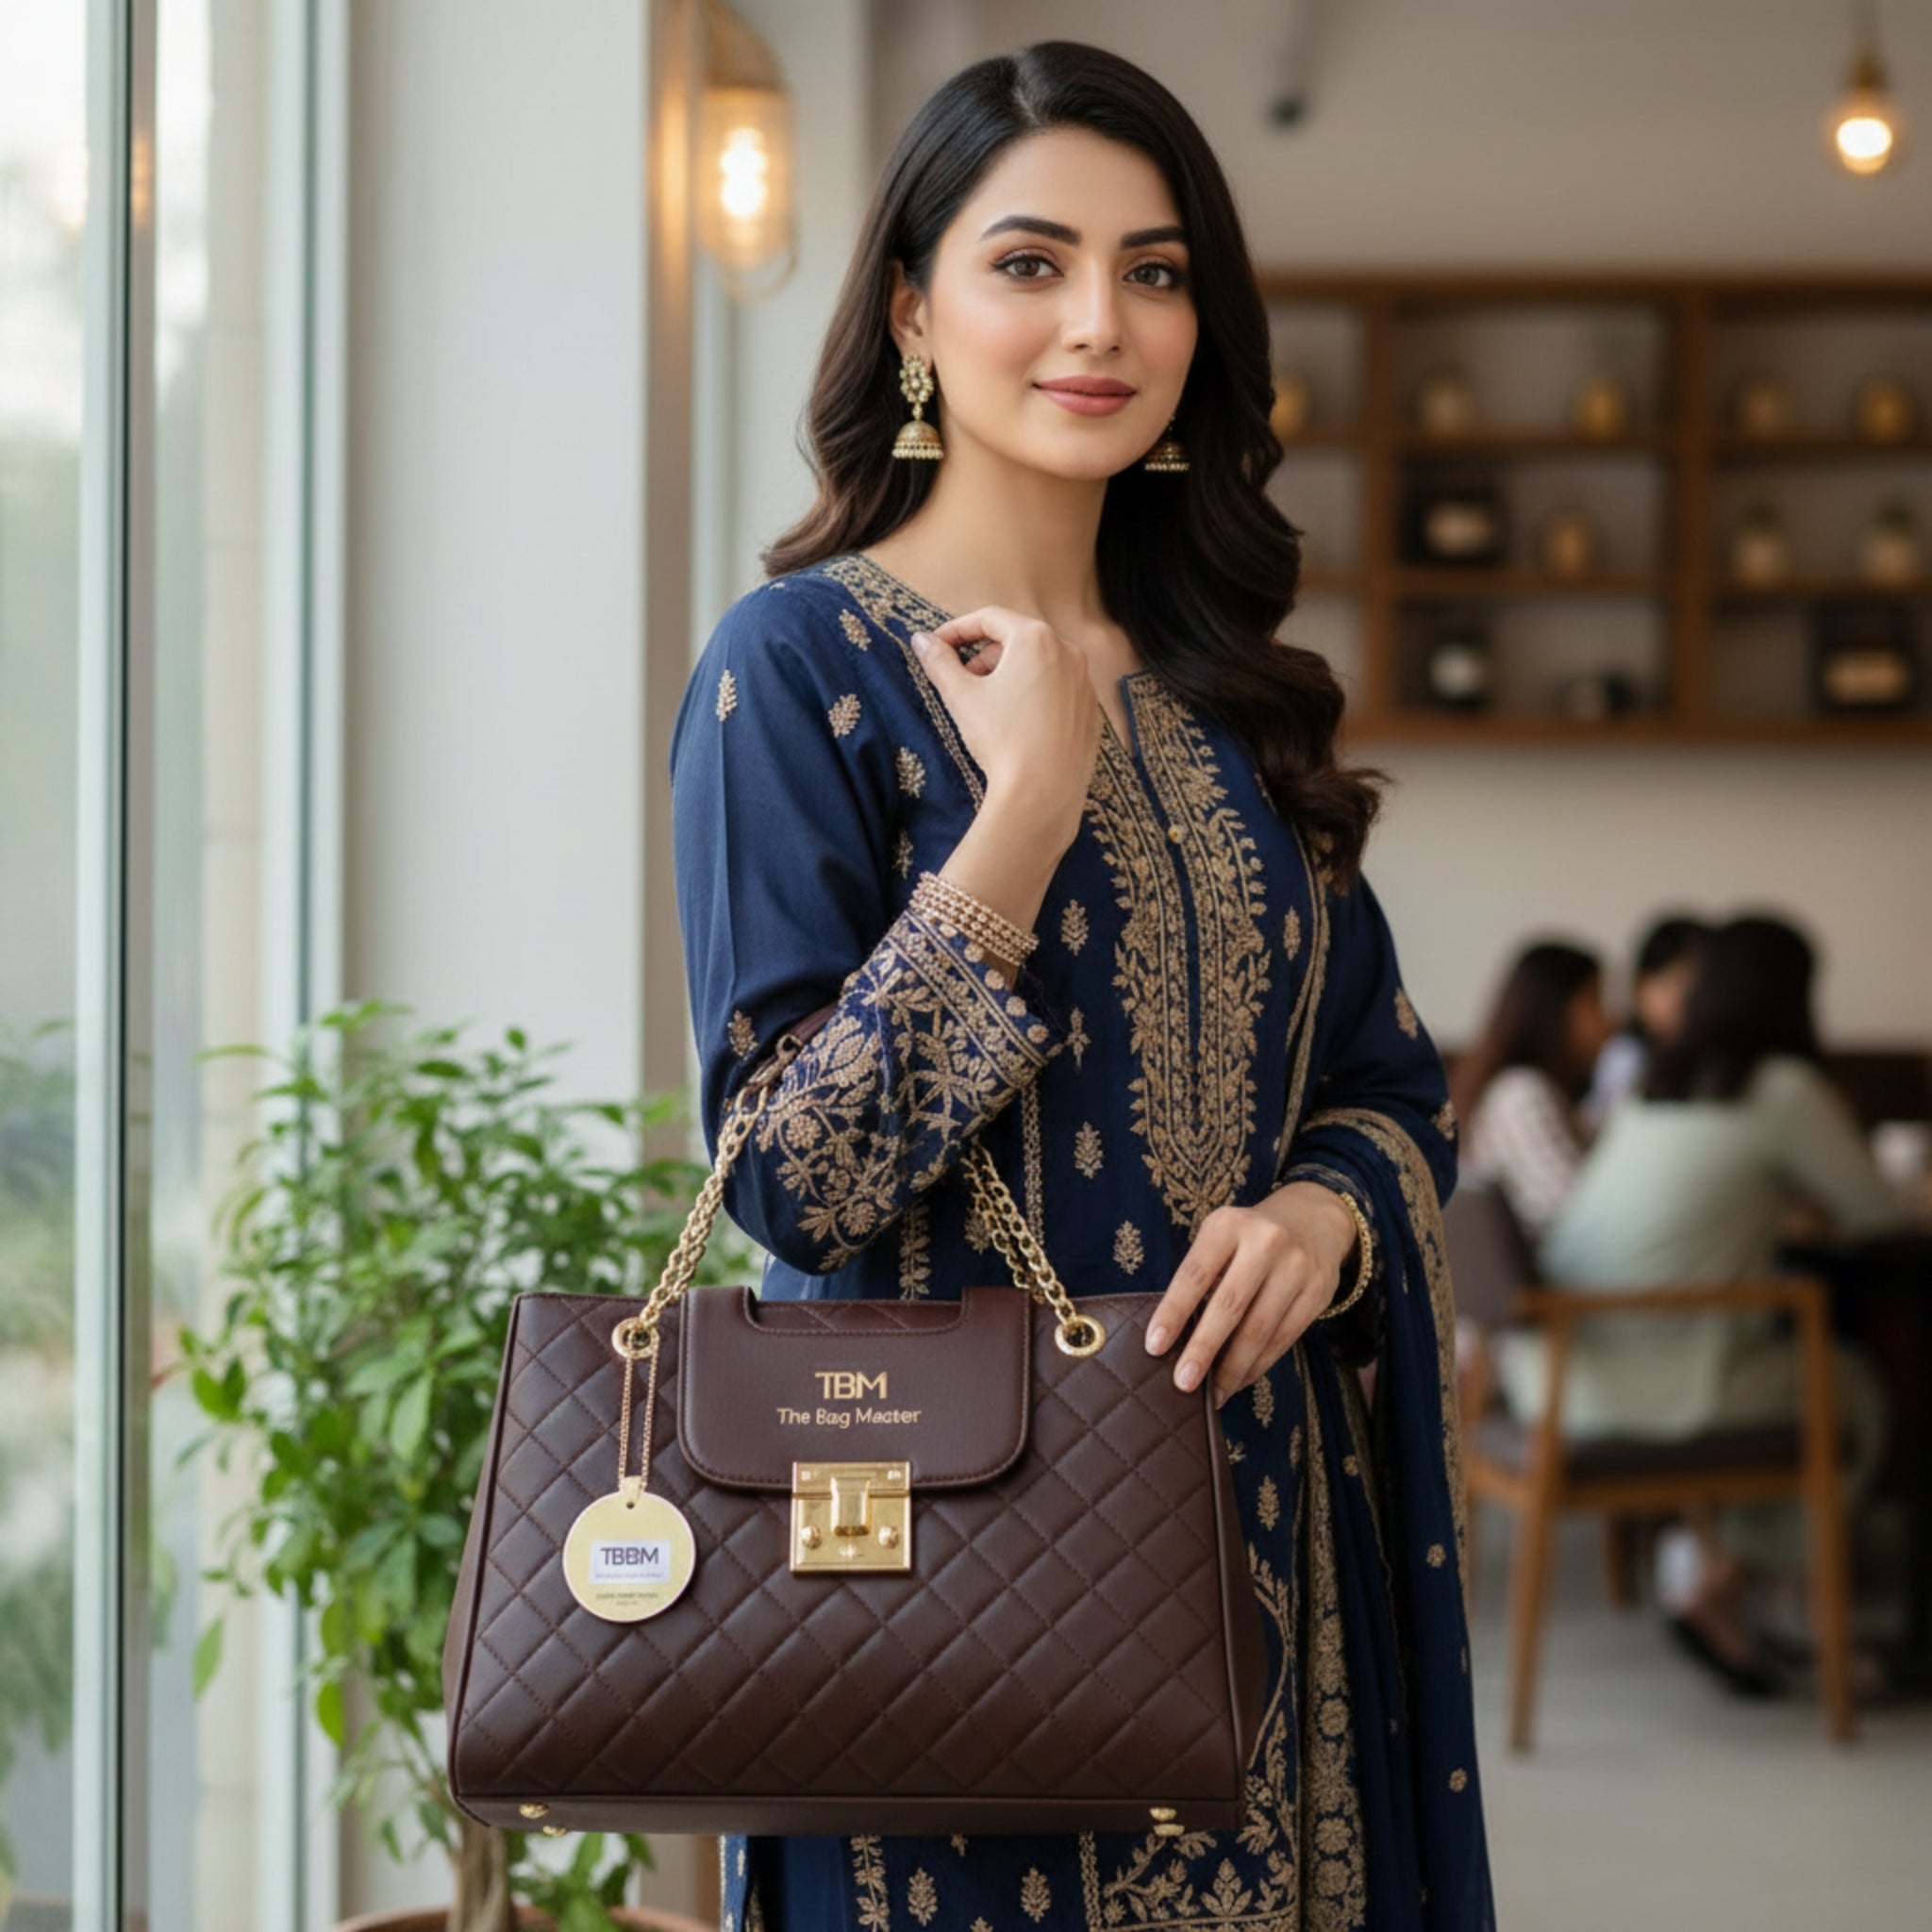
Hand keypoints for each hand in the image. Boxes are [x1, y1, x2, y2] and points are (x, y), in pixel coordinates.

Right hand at [912, 607, 1100, 853]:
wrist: (1043, 793)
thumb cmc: (1001, 739)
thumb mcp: (961, 696)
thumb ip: (939, 661)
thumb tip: (921, 640)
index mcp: (1036, 638)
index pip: (989, 618)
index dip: (957, 629)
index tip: (937, 647)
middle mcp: (1068, 651)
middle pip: (1016, 639)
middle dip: (983, 655)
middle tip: (960, 680)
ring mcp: (1084, 682)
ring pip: (1039, 663)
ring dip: (1009, 674)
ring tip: (988, 703)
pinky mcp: (1091, 710)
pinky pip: (1058, 689)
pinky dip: (1034, 694)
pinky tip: (1016, 723)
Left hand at [1144, 1184, 1359, 1407]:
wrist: (1312, 1219)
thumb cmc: (1248, 1238)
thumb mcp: (1221, 1238)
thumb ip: (1201, 1277)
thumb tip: (1174, 1340)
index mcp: (1228, 1225)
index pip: (1194, 1274)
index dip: (1173, 1313)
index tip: (1154, 1346)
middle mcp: (1265, 1241)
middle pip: (1229, 1305)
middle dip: (1203, 1348)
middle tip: (1183, 1383)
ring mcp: (1297, 1267)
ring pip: (1260, 1329)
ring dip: (1233, 1368)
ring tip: (1213, 1393)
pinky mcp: (1319, 1292)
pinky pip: (1284, 1338)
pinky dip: (1258, 1364)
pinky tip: (1240, 1379)